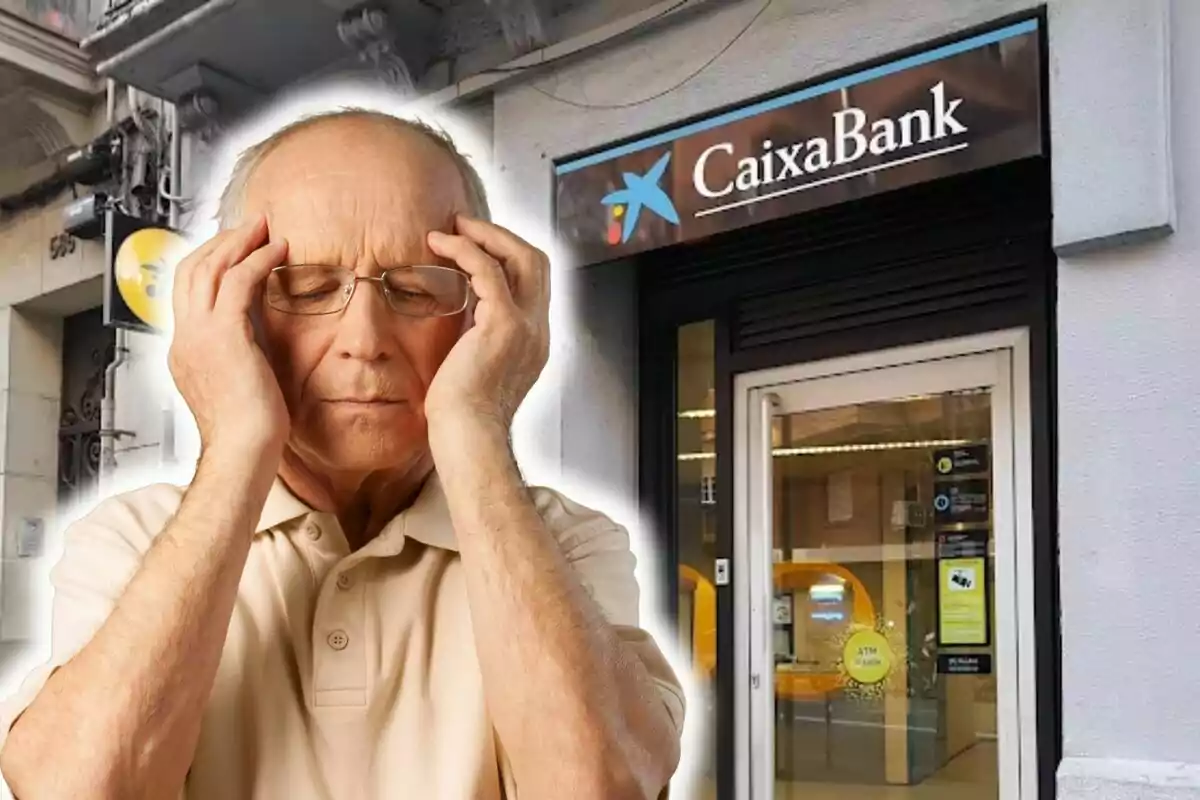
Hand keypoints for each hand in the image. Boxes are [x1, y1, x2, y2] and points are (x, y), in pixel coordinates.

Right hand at [168, 215, 290, 457]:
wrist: (244, 452)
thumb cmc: (251, 431)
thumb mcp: (241, 381)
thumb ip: (243, 352)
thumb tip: (260, 332)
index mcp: (185, 352)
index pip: (187, 292)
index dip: (211, 263)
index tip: (237, 249)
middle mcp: (185, 339)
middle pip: (191, 270)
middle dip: (222, 242)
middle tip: (252, 226)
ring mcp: (199, 336)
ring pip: (210, 268)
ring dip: (240, 242)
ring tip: (266, 228)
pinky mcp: (224, 335)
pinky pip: (239, 282)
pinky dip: (258, 260)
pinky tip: (278, 252)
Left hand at [424, 215, 550, 431]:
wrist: (467, 436)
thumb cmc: (461, 415)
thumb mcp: (476, 370)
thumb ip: (478, 342)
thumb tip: (459, 323)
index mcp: (533, 342)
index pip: (533, 284)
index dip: (508, 258)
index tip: (476, 247)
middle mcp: (537, 330)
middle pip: (537, 262)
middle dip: (503, 237)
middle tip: (467, 226)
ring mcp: (525, 326)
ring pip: (521, 257)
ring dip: (486, 235)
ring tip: (453, 227)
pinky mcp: (503, 324)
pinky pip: (488, 269)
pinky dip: (465, 250)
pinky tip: (439, 245)